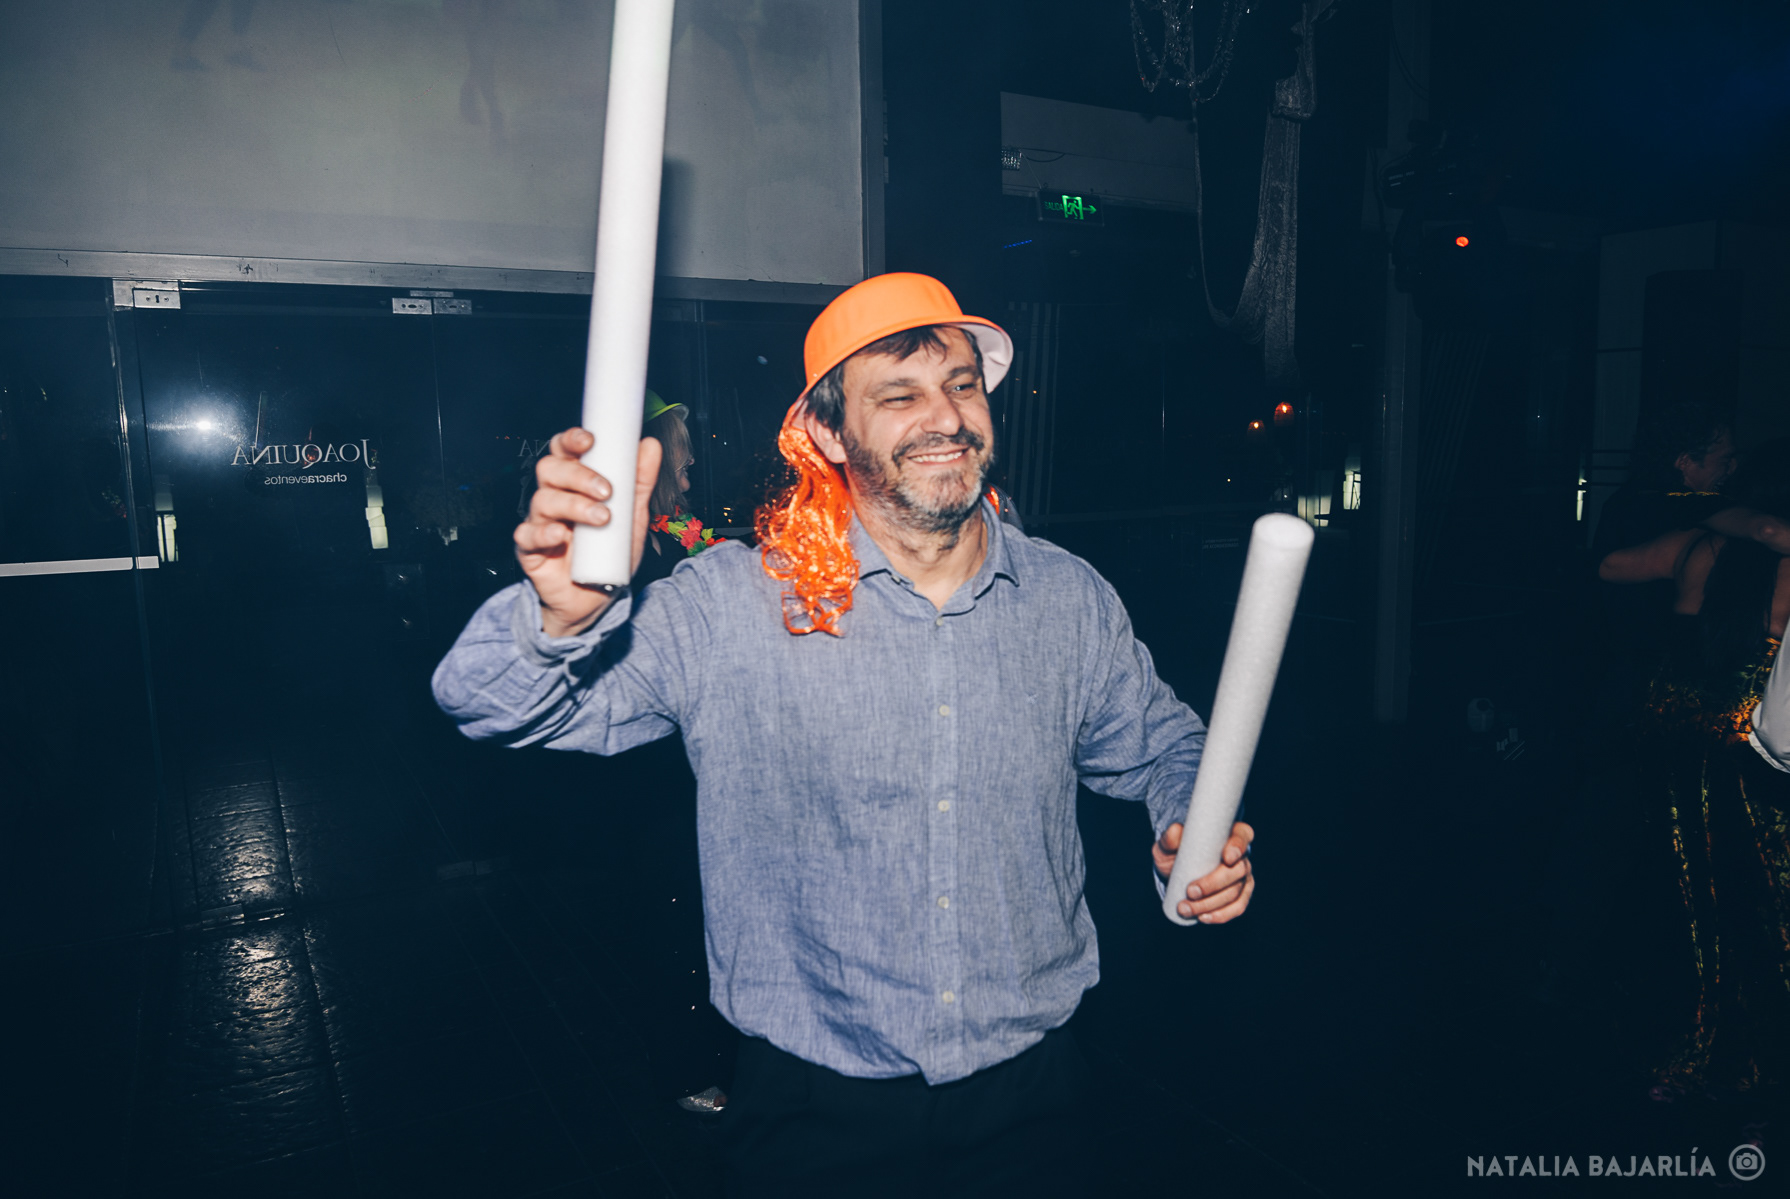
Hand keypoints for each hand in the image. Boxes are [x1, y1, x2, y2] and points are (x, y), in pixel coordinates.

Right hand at [514, 427, 659, 637]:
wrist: (599, 598)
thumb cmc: (611, 552)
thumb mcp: (632, 517)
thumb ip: (640, 482)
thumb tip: (650, 445)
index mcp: (574, 484)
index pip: (565, 451)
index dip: (571, 440)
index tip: (590, 440)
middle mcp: (553, 497)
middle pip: (551, 470)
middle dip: (578, 476)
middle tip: (606, 490)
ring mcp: (539, 522)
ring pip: (543, 500)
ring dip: (574, 505)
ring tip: (602, 519)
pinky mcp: (529, 550)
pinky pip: (527, 536)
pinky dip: (544, 533)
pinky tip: (562, 535)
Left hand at [1151, 820, 1254, 922]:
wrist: (1175, 871)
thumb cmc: (1175, 852)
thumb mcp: (1168, 843)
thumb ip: (1170, 837)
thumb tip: (1175, 830)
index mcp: (1230, 834)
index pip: (1242, 835)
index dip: (1238, 847)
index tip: (1226, 858)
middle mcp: (1241, 856)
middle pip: (1238, 870)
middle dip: (1214, 884)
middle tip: (1191, 891)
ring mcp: (1243, 877)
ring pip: (1234, 892)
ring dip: (1211, 904)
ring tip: (1186, 908)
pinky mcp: (1240, 896)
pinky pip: (1237, 907)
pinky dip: (1221, 914)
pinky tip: (1204, 917)